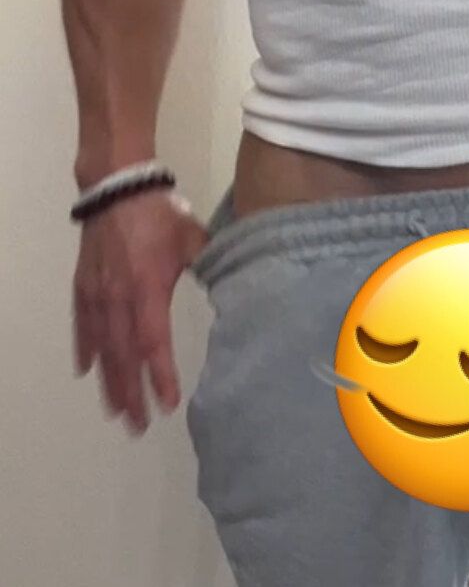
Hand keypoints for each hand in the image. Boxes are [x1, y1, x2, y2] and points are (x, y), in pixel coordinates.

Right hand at [72, 187, 209, 433]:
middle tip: (139, 425)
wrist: (118, 186)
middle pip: (124, 355)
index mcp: (148, 288)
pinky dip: (85, 348)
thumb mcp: (194, 238)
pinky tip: (87, 369)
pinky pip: (82, 324)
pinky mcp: (84, 285)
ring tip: (116, 410)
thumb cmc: (162, 214)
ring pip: (101, 347)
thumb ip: (212, 266)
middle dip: (132, 392)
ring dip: (109, 380)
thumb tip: (242, 285)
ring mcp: (97, 293)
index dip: (161, 375)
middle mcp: (118, 298)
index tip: (169, 403)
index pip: (154, 342)